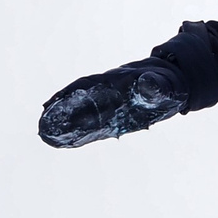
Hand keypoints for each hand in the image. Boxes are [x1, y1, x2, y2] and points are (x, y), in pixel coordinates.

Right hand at [37, 58, 187, 148]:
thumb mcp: (165, 84)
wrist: (177, 80)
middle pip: (78, 97)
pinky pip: (95, 117)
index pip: (86, 85)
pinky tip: (70, 137)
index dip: (68, 93)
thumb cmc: (170, 82)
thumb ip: (156, 86)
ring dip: (66, 119)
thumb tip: (148, 86)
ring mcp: (111, 99)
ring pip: (84, 108)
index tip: (51, 103)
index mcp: (116, 80)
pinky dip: (81, 126)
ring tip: (48, 133)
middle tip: (41, 125)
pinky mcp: (116, 110)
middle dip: (60, 109)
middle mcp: (109, 89)